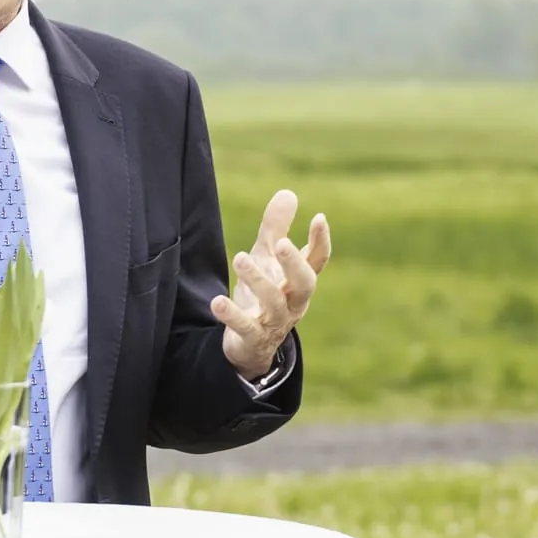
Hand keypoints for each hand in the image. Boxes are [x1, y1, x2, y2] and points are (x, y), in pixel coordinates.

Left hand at [213, 189, 330, 378]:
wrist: (251, 345)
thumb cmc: (264, 294)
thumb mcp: (267, 259)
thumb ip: (276, 229)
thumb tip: (288, 193)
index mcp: (299, 281)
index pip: (318, 261)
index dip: (320, 240)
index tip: (318, 217)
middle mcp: (293, 302)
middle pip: (304, 284)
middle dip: (294, 264)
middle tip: (281, 243)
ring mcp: (275, 322)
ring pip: (273, 303)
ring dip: (258, 280)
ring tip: (240, 257)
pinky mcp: (253, 338)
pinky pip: (245, 327)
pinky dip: (232, 315)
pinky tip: (217, 301)